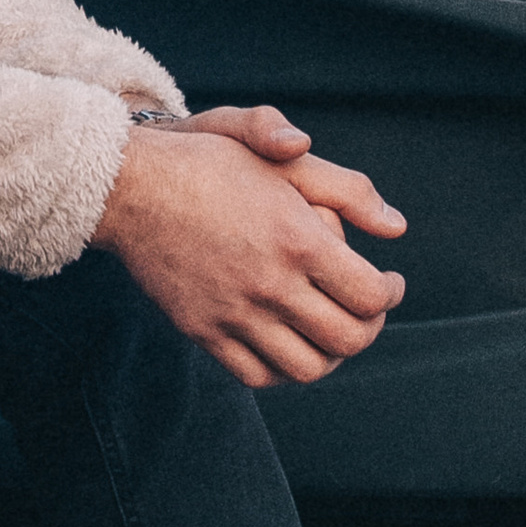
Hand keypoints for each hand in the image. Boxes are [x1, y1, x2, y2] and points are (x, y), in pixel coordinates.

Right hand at [91, 116, 404, 391]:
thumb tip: (396, 227)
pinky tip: (288, 343)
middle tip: (367, 309)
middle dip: (369, 327)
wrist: (129, 186)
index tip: (390, 283)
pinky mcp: (203, 330)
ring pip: (305, 368)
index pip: (371, 296)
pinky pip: (257, 374)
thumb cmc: (207, 160)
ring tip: (331, 331)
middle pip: (347, 339)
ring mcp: (234, 314)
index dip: (391, 294)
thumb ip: (345, 186)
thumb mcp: (277, 153)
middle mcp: (270, 284)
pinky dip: (283, 369)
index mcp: (297, 240)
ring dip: (331, 356)